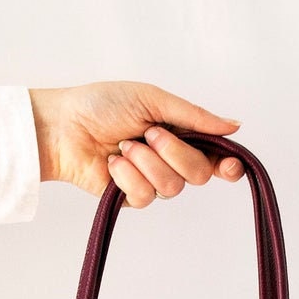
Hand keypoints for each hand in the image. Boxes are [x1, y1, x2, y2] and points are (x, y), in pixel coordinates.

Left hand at [29, 81, 244, 207]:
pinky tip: (112, 163)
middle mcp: (170, 160)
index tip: (230, 166)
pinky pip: (144, 196)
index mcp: (180, 133)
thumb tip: (233, 126)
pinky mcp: (131, 198)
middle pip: (198, 174)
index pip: (214, 157)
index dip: (227, 165)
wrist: (65, 127)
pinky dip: (127, 176)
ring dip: (146, 162)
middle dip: (175, 152)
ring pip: (172, 187)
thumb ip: (194, 116)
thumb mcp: (153, 100)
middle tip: (149, 133)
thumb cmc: (103, 105)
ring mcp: (152, 181)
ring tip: (123, 146)